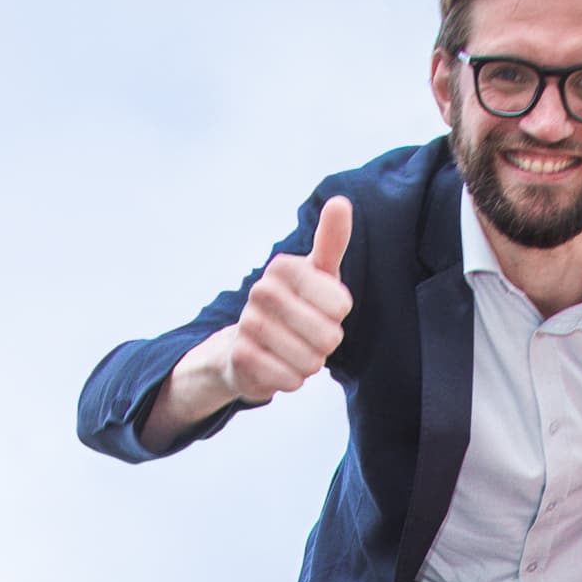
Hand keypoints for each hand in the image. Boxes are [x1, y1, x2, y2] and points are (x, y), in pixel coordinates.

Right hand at [217, 195, 352, 402]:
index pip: (339, 304)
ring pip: (309, 360)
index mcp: (283, 267)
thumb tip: (340, 202)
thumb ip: (331, 241)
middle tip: (309, 334)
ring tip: (294, 350)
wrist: (247, 345)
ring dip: (309, 363)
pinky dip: (292, 379)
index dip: (338, 314)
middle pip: (327, 335)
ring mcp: (248, 324)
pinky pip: (289, 379)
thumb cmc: (295, 305)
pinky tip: (279, 366)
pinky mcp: (241, 357)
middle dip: (326, 343)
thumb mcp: (318, 273)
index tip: (324, 308)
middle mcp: (262, 291)